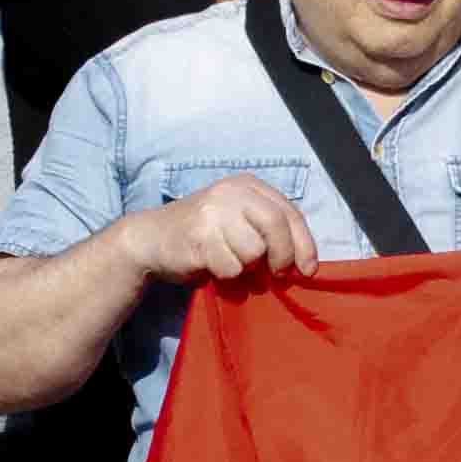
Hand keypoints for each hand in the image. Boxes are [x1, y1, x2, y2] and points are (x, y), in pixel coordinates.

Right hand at [132, 174, 322, 289]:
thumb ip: (268, 229)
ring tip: (228, 259)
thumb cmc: (204, 233)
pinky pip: (231, 268)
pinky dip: (226, 275)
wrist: (151, 237)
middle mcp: (231, 193)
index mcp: (247, 185)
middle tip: (277, 275)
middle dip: (283, 257)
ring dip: (246, 267)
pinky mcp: (199, 237)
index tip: (308, 270)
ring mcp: (213, 213)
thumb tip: (304, 262)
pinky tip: (211, 264)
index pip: (289, 212)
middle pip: (275, 227)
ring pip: (253, 252)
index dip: (304, 244)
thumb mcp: (238, 218)